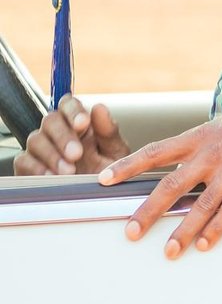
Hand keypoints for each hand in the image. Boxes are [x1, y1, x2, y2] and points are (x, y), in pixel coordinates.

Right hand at [14, 95, 129, 176]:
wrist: (100, 199)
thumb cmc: (109, 171)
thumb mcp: (115, 152)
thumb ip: (108, 131)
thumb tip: (99, 107)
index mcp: (79, 123)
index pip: (68, 104)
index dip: (73, 110)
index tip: (83, 123)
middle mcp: (58, 132)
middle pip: (50, 121)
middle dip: (63, 137)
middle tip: (77, 154)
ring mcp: (42, 148)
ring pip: (36, 140)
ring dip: (52, 155)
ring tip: (69, 171)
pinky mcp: (29, 166)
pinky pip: (24, 161)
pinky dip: (37, 168)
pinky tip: (52, 177)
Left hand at [99, 82, 221, 258]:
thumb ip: (209, 143)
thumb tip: (194, 159)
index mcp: (201, 136)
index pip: (155, 152)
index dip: (127, 165)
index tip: (102, 179)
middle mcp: (211, 153)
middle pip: (170, 185)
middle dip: (148, 211)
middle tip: (130, 233)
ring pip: (201, 204)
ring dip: (183, 230)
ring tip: (169, 252)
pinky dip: (217, 229)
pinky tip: (204, 244)